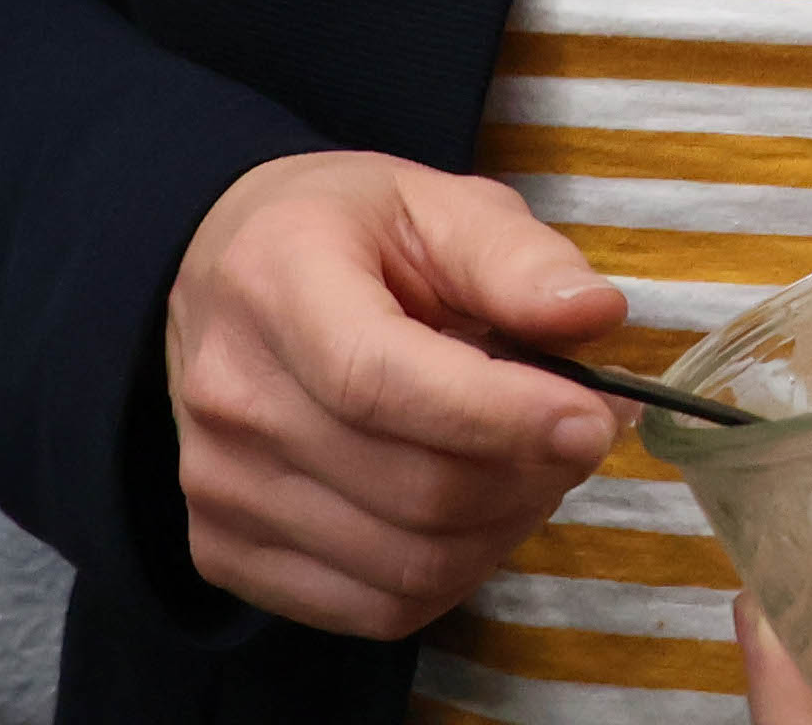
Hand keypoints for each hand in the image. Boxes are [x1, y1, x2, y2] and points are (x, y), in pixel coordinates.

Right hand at [162, 148, 625, 637]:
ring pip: (407, 564)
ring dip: (507, 526)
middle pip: (412, 488)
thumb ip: (516, 257)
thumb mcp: (436, 202)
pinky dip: (455, 575)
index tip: (592, 419)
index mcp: (275, 283)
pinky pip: (375, 609)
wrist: (224, 284)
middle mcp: (229, 397)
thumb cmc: (346, 236)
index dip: (502, 416)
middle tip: (586, 431)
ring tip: (535, 464)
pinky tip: (479, 511)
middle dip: (531, 473)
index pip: (382, 383)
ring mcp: (217, 488)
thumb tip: (594, 314)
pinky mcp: (224, 554)